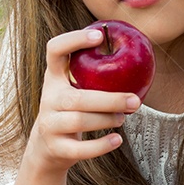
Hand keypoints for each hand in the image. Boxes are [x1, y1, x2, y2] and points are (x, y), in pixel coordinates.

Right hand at [26, 29, 141, 175]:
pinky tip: (116, 140)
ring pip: (79, 121)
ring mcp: (49, 124)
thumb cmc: (71, 111)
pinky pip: (80, 149)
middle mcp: (49, 98)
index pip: (54, 50)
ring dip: (107, 119)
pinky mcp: (56, 147)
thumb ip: (94, 76)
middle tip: (134, 101)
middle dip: (109, 100)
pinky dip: (100, 146)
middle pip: (76, 98)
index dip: (73, 40)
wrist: (47, 147)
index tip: (99, 35)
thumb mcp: (74, 90)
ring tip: (123, 118)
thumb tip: (136, 57)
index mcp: (54, 78)